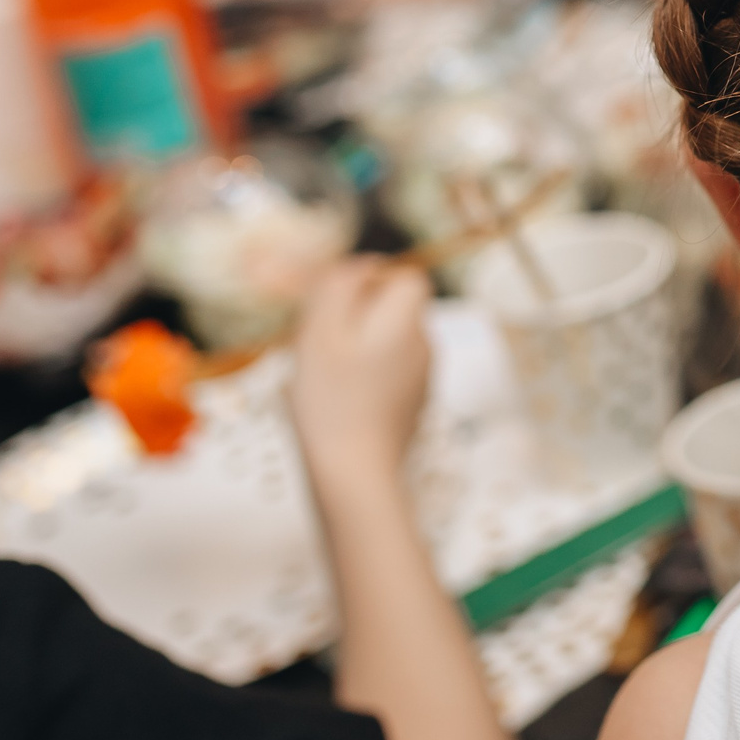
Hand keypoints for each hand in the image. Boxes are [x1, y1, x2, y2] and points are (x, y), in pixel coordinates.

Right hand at [289, 258, 431, 482]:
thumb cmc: (332, 402)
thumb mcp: (322, 330)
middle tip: (316, 341)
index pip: (406, 278)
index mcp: (409, 321)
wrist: (355, 476)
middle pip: (392, 309)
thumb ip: (342, 285)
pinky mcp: (408, 407)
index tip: (332, 301)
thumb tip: (362, 264)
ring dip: (352, 347)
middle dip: (353, 316)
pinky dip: (359, 377)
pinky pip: (383, 374)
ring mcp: (420, 379)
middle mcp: (424, 346)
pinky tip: (333, 401)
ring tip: (319, 375)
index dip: (370, 279)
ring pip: (385, 342)